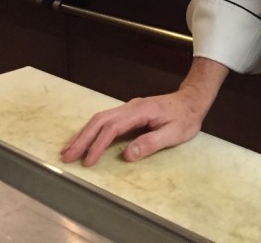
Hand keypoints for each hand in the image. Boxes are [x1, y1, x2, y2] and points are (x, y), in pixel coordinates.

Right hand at [60, 87, 203, 166]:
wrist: (192, 100)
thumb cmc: (185, 118)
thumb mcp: (174, 134)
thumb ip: (150, 143)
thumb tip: (127, 155)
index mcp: (141, 111)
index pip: (113, 128)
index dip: (98, 145)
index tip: (88, 161)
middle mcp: (131, 106)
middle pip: (100, 120)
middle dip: (82, 138)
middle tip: (67, 156)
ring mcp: (129, 107)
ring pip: (100, 118)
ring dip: (84, 134)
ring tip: (70, 150)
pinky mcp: (129, 111)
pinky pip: (106, 119)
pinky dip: (92, 130)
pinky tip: (86, 139)